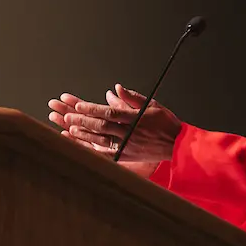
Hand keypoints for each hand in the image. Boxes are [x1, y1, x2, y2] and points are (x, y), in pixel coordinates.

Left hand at [47, 84, 181, 164]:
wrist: (177, 145)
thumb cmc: (166, 123)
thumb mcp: (152, 104)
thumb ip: (132, 97)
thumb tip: (115, 88)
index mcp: (136, 118)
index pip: (109, 113)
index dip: (92, 108)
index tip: (79, 104)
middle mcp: (130, 133)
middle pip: (102, 126)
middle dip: (83, 119)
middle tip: (68, 115)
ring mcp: (128, 146)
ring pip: (102, 140)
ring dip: (85, 134)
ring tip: (71, 128)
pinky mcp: (127, 156)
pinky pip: (107, 154)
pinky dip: (94, 149)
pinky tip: (83, 146)